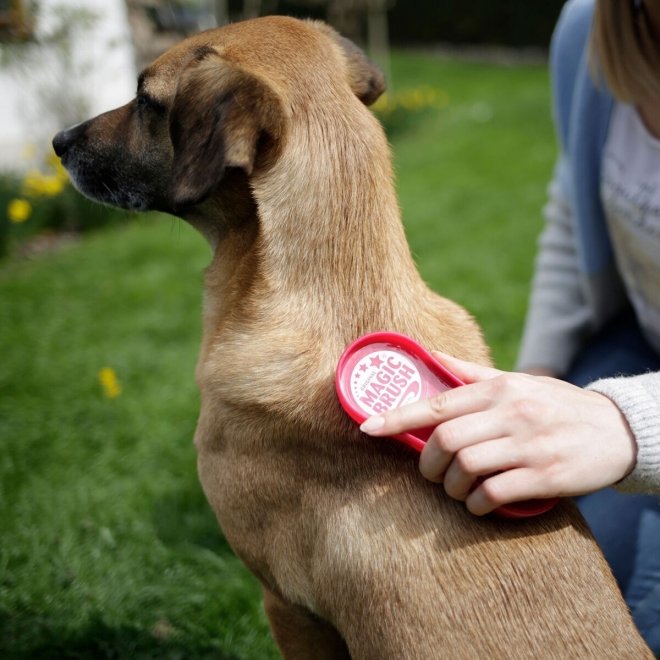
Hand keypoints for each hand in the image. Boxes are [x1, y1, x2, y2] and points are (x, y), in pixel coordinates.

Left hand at [359, 353, 636, 514]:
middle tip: (429, 472)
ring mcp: (528, 445)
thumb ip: (468, 372)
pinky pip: (493, 495)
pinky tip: (478, 503)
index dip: (397, 417)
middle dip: (426, 463)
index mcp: (497, 389)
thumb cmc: (552, 404)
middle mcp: (510, 413)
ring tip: (457, 488)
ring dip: (451, 486)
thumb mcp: (514, 381)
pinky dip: (476, 504)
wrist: (615, 430)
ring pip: (465, 468)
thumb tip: (426, 355)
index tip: (367, 428)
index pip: (437, 402)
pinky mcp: (545, 476)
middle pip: (445, 440)